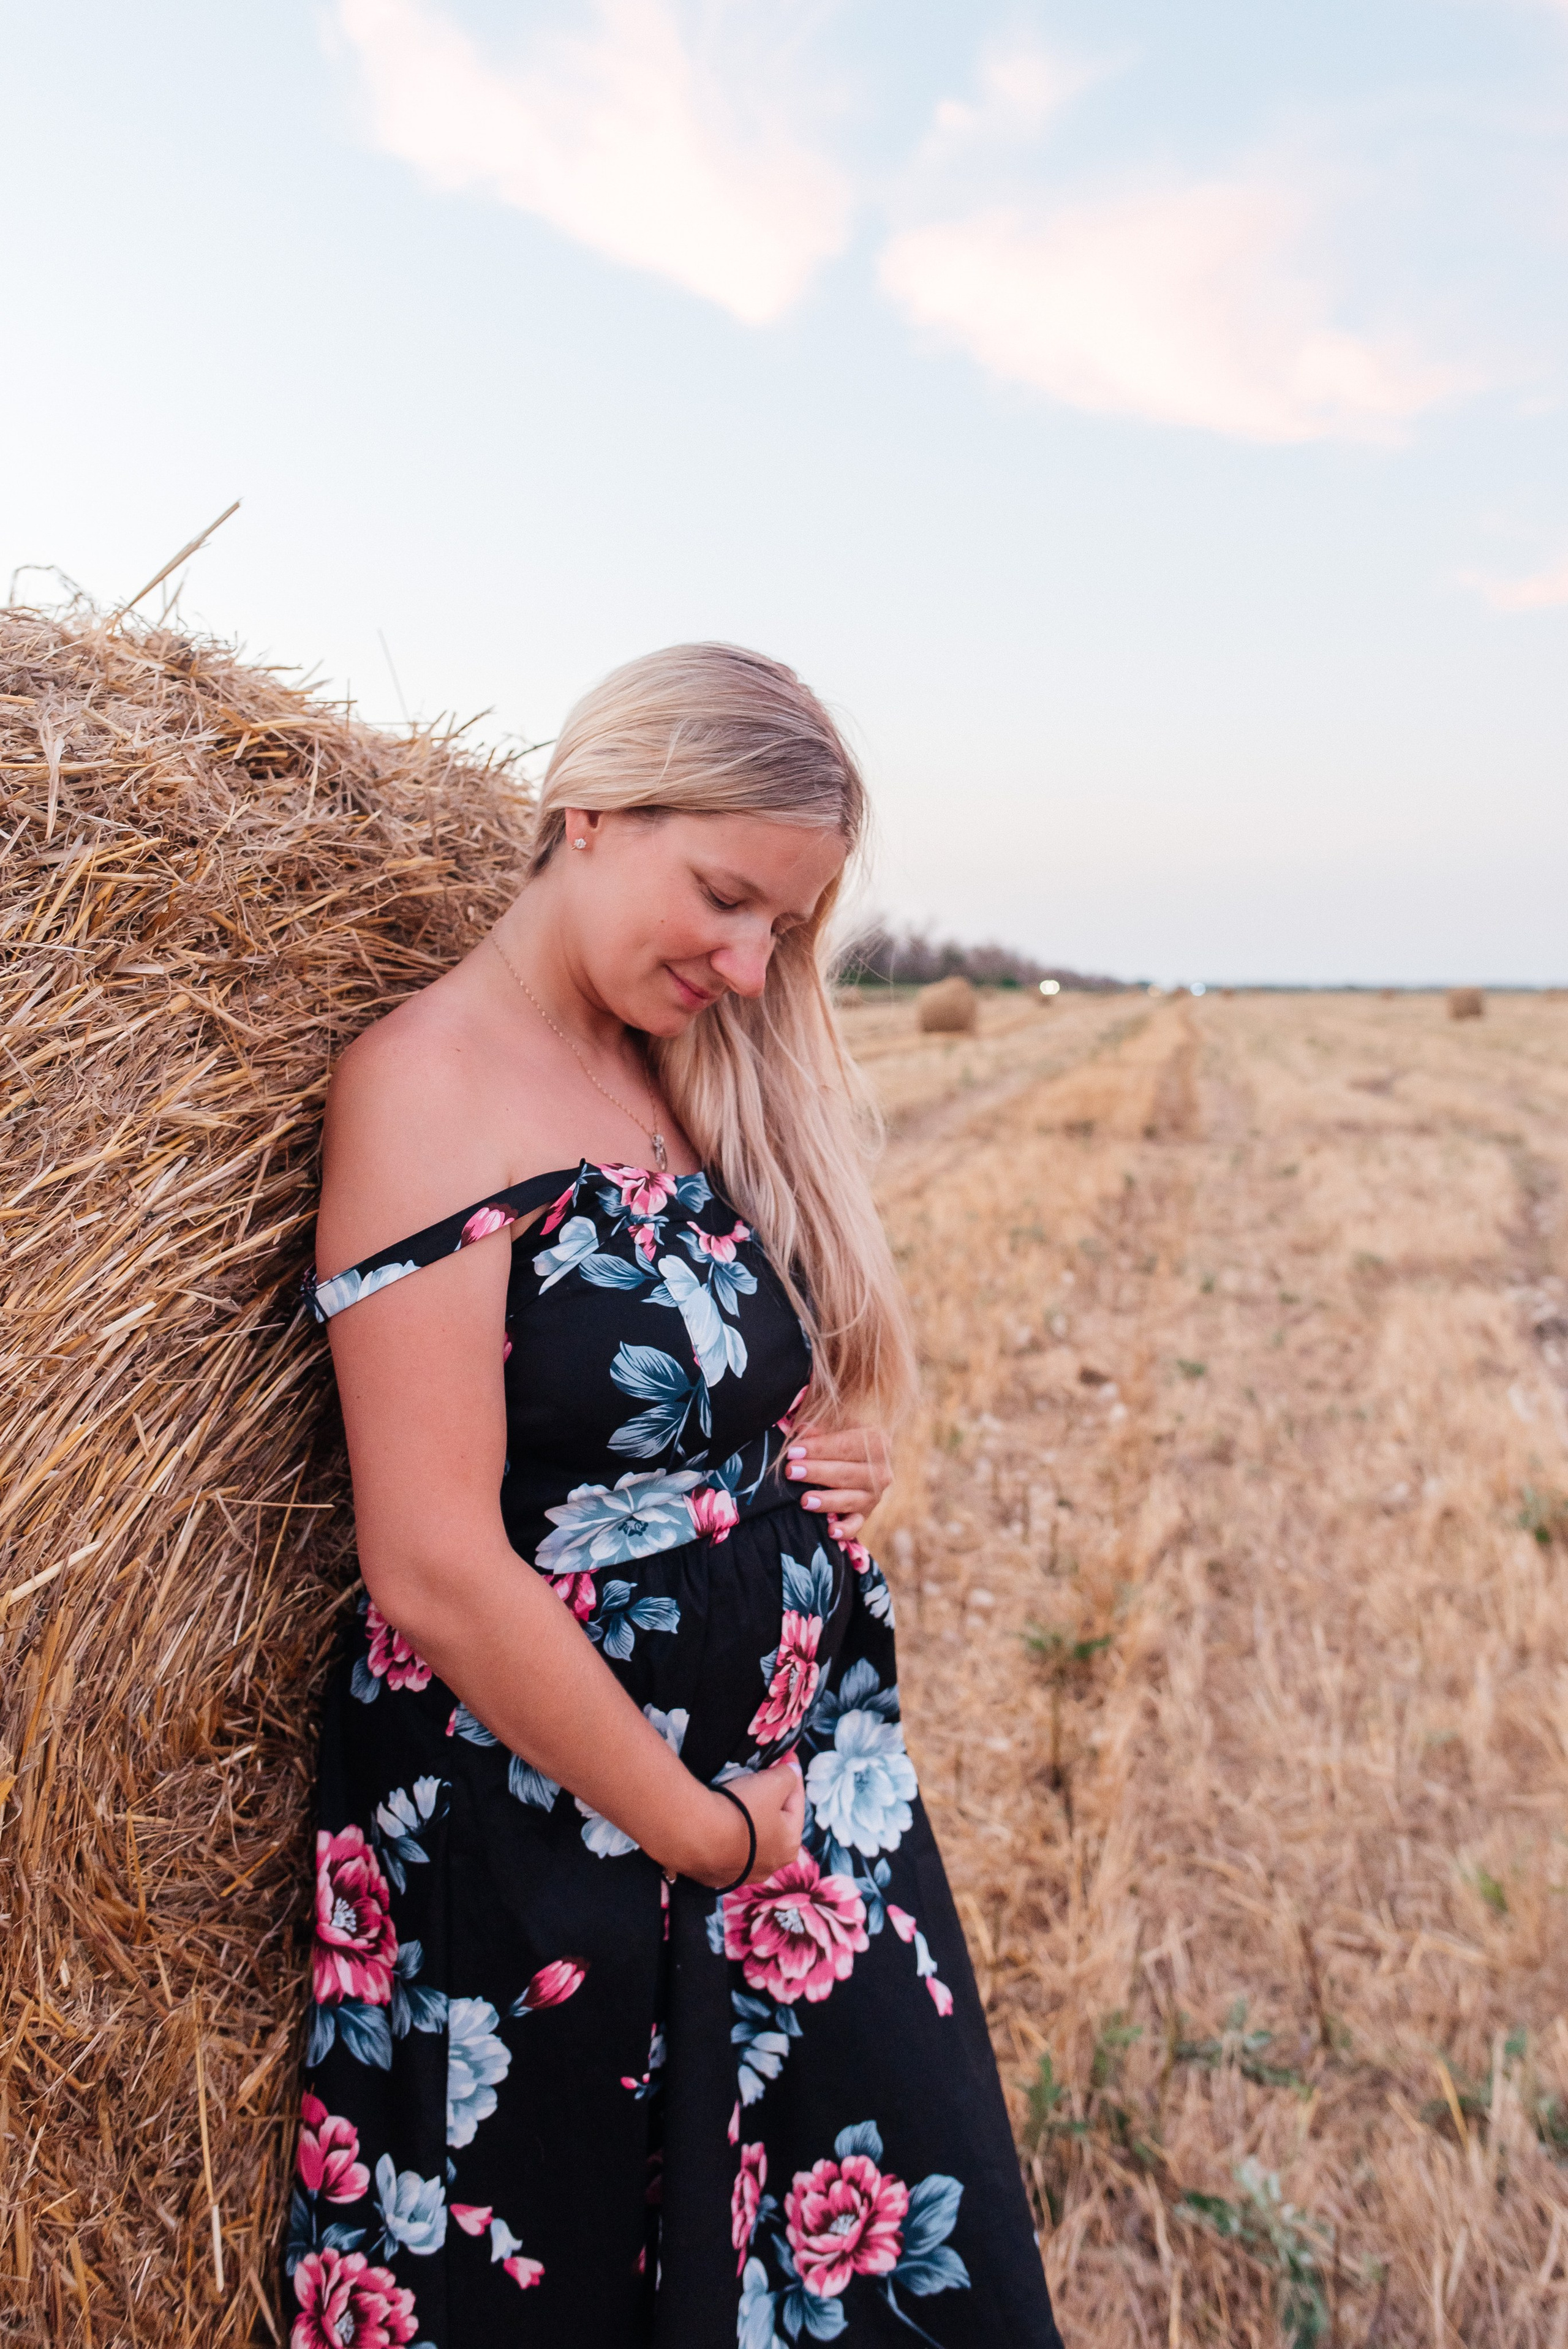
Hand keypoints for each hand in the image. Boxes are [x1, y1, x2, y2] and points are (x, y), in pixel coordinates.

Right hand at [685, 1759, 803, 1889]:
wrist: (698, 1835)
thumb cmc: (743, 1809)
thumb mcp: (773, 1783)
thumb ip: (789, 1775)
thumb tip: (793, 1771)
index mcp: (790, 1844)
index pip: (796, 1800)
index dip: (791, 1776)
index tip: (786, 1757)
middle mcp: (771, 1866)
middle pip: (775, 1823)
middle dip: (772, 1801)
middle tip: (762, 1779)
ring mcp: (742, 1875)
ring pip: (751, 1839)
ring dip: (749, 1822)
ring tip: (739, 1801)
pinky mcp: (717, 1876)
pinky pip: (727, 1849)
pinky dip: (728, 1835)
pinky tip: (720, 1823)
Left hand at [784, 1422, 893, 1540]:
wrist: (856, 1460)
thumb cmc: (841, 1439)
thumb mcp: (834, 1428)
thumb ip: (820, 1429)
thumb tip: (803, 1430)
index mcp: (878, 1442)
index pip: (847, 1445)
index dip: (820, 1448)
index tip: (794, 1451)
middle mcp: (881, 1470)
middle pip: (848, 1473)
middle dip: (817, 1472)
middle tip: (791, 1471)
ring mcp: (874, 1495)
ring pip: (851, 1499)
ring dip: (827, 1500)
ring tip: (804, 1500)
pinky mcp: (865, 1515)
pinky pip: (856, 1525)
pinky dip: (845, 1530)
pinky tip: (831, 1531)